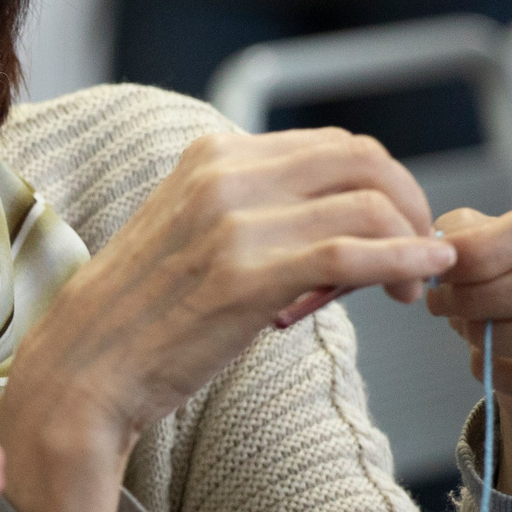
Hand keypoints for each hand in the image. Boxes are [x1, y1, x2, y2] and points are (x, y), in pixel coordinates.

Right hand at [0, 128, 453, 511]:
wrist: (88, 365)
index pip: (332, 146)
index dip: (384, 184)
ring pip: (366, 206)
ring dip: (410, 243)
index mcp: (212, 155)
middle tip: (420, 250)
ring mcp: (235, 223)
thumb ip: (255, 208)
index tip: (399, 227)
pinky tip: (423, 276)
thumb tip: (341, 218)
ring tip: (409, 287)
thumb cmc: (144, 310)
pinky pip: (351, 253)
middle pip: (361, 162)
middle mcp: (224, 175)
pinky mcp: (247, 276)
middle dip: (409, 203)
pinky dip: (404, 261)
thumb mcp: (193, 229)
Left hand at [428, 181, 511, 500]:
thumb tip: (444, 249)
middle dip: (479, 296)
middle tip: (440, 302)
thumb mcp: (490, 237)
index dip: (482, 249)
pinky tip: (485, 360)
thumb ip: (465, 232)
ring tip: (463, 327)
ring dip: (491, 336)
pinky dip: (505, 374)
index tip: (439, 263)